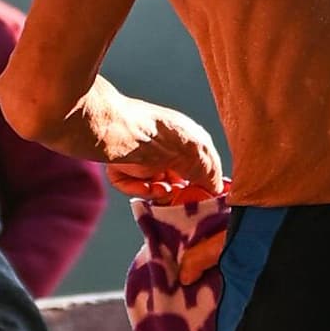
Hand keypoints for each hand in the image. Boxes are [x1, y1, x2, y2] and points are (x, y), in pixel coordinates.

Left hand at [96, 96, 225, 197]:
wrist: (112, 127)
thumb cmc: (156, 134)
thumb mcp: (194, 152)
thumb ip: (209, 171)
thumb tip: (217, 189)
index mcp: (187, 138)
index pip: (203, 165)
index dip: (206, 183)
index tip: (208, 199)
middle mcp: (166, 148)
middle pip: (179, 180)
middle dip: (182, 193)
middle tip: (184, 202)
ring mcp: (143, 157)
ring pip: (156, 187)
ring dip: (161, 192)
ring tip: (163, 190)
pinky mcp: (122, 166)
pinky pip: (133, 186)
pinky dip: (139, 189)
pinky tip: (146, 185)